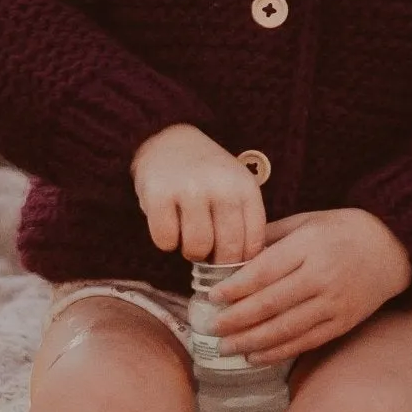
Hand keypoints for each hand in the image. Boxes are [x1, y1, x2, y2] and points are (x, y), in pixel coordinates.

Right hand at [131, 124, 266, 262]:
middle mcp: (220, 186)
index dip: (241, 262)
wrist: (169, 140)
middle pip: (227, 250)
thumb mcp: (235, 189)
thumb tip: (244, 270)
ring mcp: (189, 189)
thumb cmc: (207, 176)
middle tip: (208, 254)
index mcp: (245, 187)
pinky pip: (165, 240)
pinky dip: (166, 242)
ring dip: (191, 252)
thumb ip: (244, 223)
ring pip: (196, 248)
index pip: (253, 243)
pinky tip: (168, 226)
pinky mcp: (158, 194)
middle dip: (216, 262)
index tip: (230, 262)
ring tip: (188, 238)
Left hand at [207, 209, 411, 362]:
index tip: (212, 297)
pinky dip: (278, 352)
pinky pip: (305, 341)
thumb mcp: (306, 221)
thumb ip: (270, 237)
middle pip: (271, 303)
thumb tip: (231, 254)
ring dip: (252, 341)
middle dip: (237, 319)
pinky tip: (254, 356)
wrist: (393, 248)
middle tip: (212, 327)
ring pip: (286, 328)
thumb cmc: (343, 230)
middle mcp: (322, 276)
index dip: (236, 287)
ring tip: (226, 347)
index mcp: (310, 246)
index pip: (265, 271)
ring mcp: (334, 303)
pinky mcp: (343, 322)